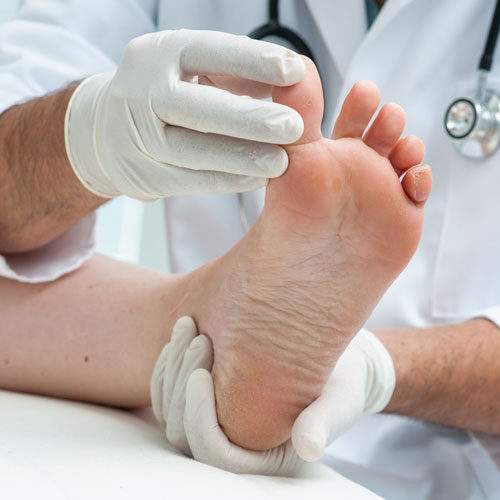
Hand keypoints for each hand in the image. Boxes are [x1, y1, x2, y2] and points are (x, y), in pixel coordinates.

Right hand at [65, 30, 304, 200]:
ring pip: (191, 150)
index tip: (295, 73)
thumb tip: (294, 82)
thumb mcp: (193, 71)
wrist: (108, 131)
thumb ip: (237, 75)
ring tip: (279, 162)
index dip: (252, 61)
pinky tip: (256, 180)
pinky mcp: (142, 173)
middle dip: (248, 118)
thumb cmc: (167, 95)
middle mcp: (142, 91)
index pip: (208, 52)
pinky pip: (188, 180)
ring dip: (240, 157)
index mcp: (160, 54)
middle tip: (292, 127)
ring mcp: (136, 136)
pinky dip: (225, 181)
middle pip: (197, 107)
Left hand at [151, 319, 393, 472]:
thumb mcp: (340, 399)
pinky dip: (171, 360)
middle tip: (198, 338)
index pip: (214, 453)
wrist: (336, 359)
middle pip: (183, 430)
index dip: (199, 417)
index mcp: (263, 455)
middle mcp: (235, 443)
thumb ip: (324, 422)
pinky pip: (173, 388)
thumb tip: (308, 446)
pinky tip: (184, 329)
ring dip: (172, 367)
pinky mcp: (212, 396)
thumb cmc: (342, 381)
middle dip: (181, 383)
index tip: (201, 373)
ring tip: (188, 326)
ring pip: (171, 408)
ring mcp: (219, 419)